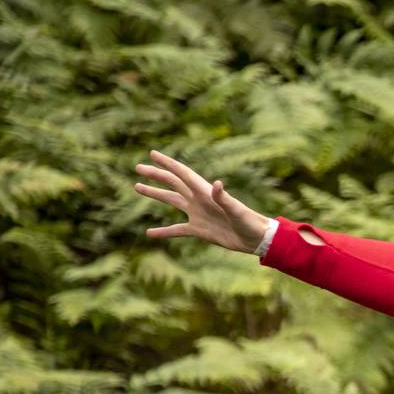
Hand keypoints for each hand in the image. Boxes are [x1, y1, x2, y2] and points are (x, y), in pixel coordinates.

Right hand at [133, 150, 268, 252]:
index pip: (182, 173)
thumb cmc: (248, 221)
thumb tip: (217, 184)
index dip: (168, 163)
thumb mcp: (236, 209)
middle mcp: (199, 200)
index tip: (152, 154)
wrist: (255, 239)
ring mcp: (197, 214)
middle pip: (173, 183)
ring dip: (155, 194)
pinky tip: (149, 233)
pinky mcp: (199, 230)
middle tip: (138, 167)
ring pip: (171, 201)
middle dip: (156, 175)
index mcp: (205, 192)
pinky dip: (163, 231)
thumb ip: (224, 198)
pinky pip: (176, 230)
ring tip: (137, 187)